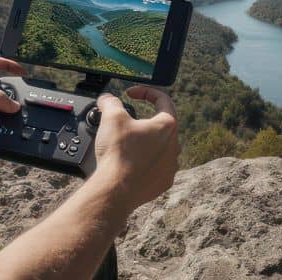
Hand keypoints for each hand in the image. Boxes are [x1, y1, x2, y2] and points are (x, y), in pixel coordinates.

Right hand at [90, 86, 179, 212]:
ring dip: (146, 142)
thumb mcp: (111, 117)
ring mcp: (170, 166)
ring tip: (127, 144)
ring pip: (160, 147)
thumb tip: (107, 99)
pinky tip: (130, 164)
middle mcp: (174, 145)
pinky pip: (157, 167)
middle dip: (144, 120)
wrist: (116, 190)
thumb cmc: (118, 153)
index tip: (131, 94)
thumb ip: (111, 102)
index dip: (145, 92)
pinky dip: (145, 162)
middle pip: (162, 125)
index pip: (163, 100)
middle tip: (125, 122)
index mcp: (167, 126)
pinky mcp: (163, 182)